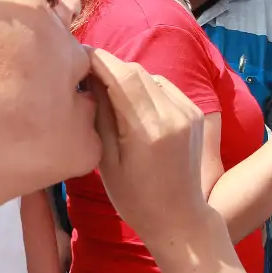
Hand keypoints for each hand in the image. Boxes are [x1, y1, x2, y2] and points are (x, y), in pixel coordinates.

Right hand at [84, 49, 223, 256]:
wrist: (179, 217)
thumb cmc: (134, 198)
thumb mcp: (107, 161)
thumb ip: (101, 116)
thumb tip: (89, 80)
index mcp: (148, 130)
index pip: (122, 77)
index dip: (98, 60)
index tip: (75, 55)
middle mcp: (173, 115)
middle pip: (136, 72)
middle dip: (109, 66)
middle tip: (83, 70)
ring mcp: (188, 113)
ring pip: (151, 77)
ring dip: (126, 76)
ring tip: (103, 88)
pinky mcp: (195, 114)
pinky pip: (165, 88)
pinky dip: (145, 87)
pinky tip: (130, 101)